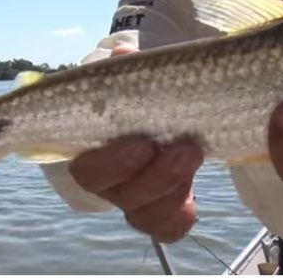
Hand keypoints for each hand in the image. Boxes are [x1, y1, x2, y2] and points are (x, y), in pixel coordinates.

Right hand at [69, 44, 203, 242]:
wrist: (167, 112)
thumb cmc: (144, 97)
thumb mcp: (136, 79)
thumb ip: (128, 69)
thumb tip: (124, 54)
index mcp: (95, 152)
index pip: (88, 171)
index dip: (113, 164)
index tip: (142, 143)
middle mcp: (113, 183)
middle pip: (123, 197)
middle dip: (155, 176)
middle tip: (184, 146)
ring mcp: (138, 200)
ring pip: (146, 215)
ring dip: (172, 188)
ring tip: (195, 155)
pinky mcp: (165, 209)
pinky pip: (169, 228)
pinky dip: (180, 216)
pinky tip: (193, 197)